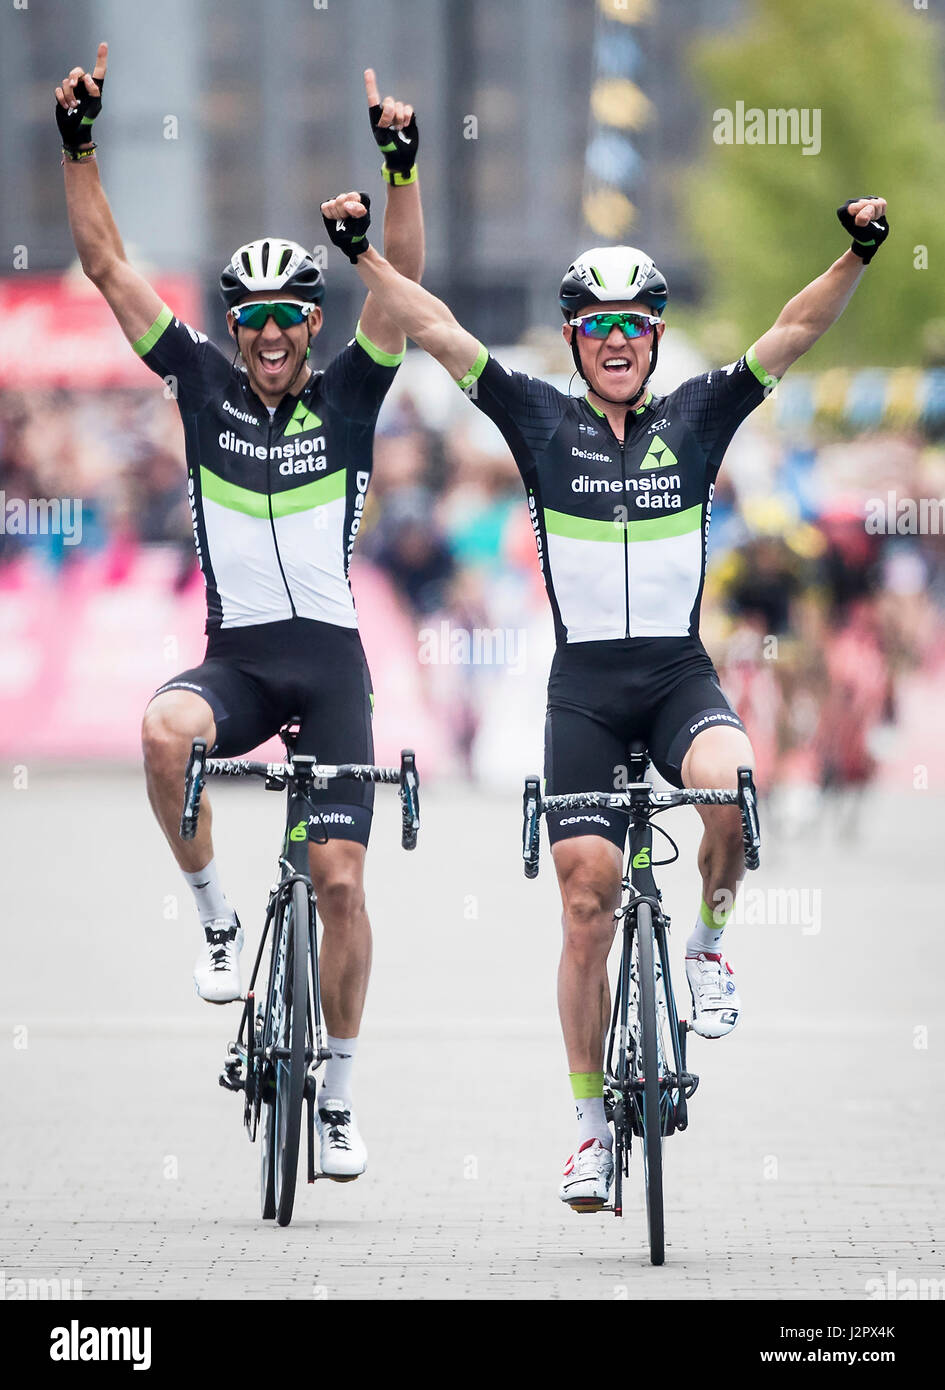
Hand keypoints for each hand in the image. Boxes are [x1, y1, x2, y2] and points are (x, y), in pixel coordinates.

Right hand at [55, 41, 107, 151]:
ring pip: (67, 82)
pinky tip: (65, 107)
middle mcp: (83, 87)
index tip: (103, 44)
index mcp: (94, 89)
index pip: (99, 71)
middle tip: (74, 85)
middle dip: (74, 76)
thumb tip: (88, 79)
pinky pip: (59, 90)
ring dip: (69, 94)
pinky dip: (62, 98)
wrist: (75, 132)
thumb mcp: (95, 106)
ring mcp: (72, 91)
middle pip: (77, 72)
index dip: (101, 58)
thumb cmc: (88, 120)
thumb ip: (94, 92)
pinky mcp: (62, 95)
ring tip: (73, 106)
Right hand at [321, 191, 371, 263]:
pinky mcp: (328, 207)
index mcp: (358, 199)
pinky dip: (329, 215)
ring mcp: (337, 202)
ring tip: (341, 220)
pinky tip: (335, 219)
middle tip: (346, 219)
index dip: (351, 206)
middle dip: (342, 212)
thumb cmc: (357, 230)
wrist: (348, 241)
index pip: (352, 196)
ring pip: (332, 203)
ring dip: (336, 215)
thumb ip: (359, 211)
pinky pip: (325, 207)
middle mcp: (347, 198)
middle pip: (340, 199)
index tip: (351, 215)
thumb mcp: (363, 222)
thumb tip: (347, 205)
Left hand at [364, 67, 417, 183]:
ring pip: (399, 105)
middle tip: (391, 126)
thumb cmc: (389, 148)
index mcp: (376, 116)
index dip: (371, 85)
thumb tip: (389, 106)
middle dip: (391, 114)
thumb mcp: (382, 137)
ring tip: (398, 129)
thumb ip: (383, 121)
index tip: (368, 72)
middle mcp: (385, 112)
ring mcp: (397, 113)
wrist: (402, 156)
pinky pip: (408, 107)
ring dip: (400, 119)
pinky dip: (408, 116)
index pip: (373, 99)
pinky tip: (406, 125)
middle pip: (389, 102)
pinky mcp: (407, 115)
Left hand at [837, 196, 888, 263]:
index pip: (854, 207)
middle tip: (867, 223)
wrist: (870, 239)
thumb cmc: (863, 236)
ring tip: (871, 221)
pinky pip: (882, 203)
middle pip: (867, 204)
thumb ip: (863, 218)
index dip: (861, 216)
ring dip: (876, 215)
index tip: (859, 224)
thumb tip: (870, 206)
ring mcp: (862, 199)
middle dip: (870, 215)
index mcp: (842, 211)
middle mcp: (850, 203)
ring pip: (876, 203)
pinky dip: (881, 212)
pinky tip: (875, 216)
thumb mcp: (861, 231)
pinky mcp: (872, 199)